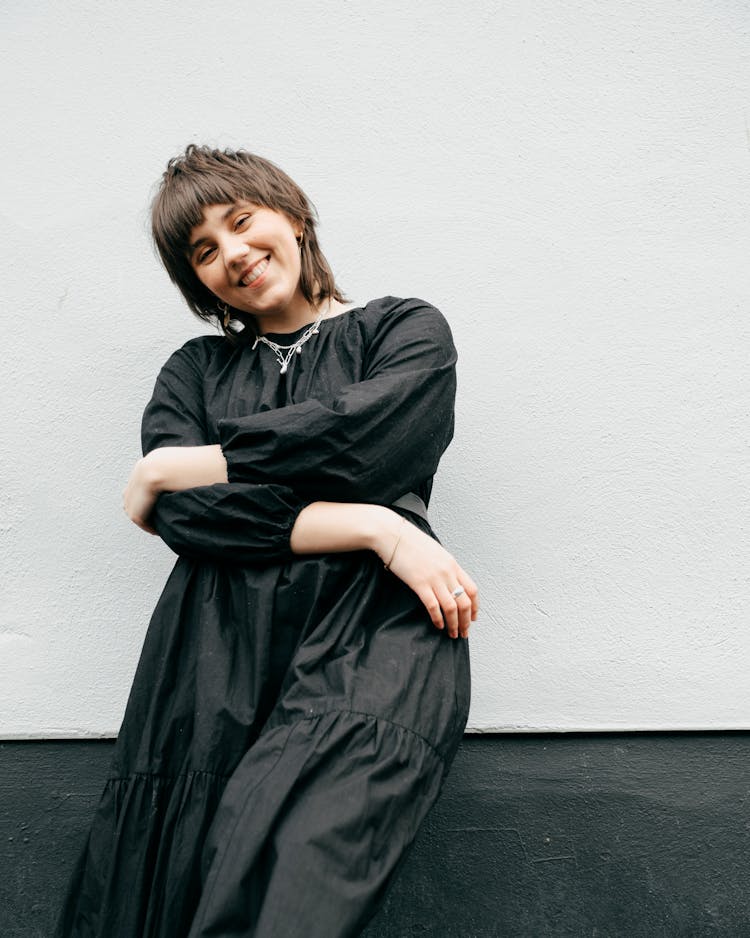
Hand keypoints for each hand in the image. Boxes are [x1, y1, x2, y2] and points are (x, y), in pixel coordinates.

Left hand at [122, 446, 227, 534]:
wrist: (225, 460)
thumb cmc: (214, 470)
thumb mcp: (186, 471)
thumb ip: (173, 480)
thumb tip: (167, 496)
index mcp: (153, 460)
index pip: (135, 489)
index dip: (143, 508)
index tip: (157, 520)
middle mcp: (145, 464)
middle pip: (129, 499)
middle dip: (141, 516)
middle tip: (156, 528)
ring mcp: (145, 471)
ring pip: (131, 507)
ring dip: (143, 522)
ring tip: (158, 530)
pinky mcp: (151, 480)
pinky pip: (138, 512)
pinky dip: (145, 525)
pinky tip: (158, 530)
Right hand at [379, 518, 478, 638]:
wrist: (393, 536)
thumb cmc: (411, 542)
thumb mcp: (436, 552)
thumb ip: (444, 567)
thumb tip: (448, 580)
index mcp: (452, 564)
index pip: (472, 589)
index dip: (475, 607)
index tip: (473, 617)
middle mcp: (447, 573)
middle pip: (464, 602)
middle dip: (466, 621)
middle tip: (464, 631)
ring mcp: (434, 578)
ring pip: (451, 607)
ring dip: (454, 624)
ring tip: (452, 633)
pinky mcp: (419, 584)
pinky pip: (433, 606)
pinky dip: (437, 619)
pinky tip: (438, 625)